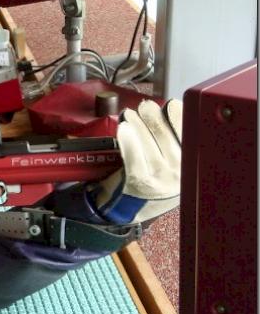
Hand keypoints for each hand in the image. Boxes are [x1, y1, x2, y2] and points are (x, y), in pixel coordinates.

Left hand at [90, 99, 182, 222]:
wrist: (127, 209)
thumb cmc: (149, 183)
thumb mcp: (171, 168)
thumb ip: (173, 144)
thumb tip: (170, 109)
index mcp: (190, 168)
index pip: (189, 136)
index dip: (179, 117)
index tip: (171, 104)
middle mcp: (178, 174)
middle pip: (166, 137)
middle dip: (154, 117)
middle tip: (145, 106)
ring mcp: (158, 179)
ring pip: (148, 143)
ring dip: (137, 125)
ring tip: (130, 115)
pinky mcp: (138, 182)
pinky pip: (133, 156)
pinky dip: (128, 140)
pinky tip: (124, 129)